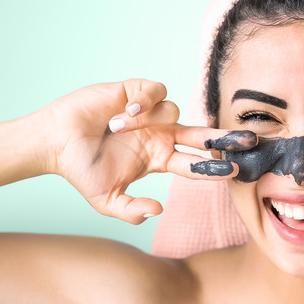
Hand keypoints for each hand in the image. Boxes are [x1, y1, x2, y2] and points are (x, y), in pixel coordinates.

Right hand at [38, 79, 255, 223]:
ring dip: (148, 121)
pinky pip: (156, 92)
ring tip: (118, 127)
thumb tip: (158, 211)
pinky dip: (144, 102)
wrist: (55, 142)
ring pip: (174, 112)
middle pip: (203, 135)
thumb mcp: (107, 200)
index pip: (195, 164)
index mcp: (160, 159)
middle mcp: (161, 135)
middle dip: (226, 138)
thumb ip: (132, 211)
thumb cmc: (80, 170)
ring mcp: (151, 114)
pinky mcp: (136, 92)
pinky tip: (124, 112)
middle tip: (249, 140)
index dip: (214, 167)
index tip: (234, 171)